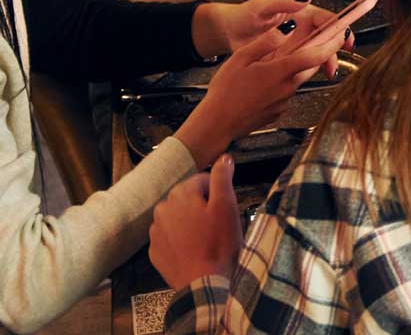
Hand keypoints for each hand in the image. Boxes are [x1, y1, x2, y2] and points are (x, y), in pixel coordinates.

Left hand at [149, 154, 242, 288]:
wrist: (203, 283)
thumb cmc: (218, 242)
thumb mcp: (227, 206)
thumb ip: (222, 178)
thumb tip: (224, 158)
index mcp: (180, 195)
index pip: (202, 180)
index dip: (217, 191)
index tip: (226, 206)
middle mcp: (162, 209)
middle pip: (186, 198)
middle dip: (201, 205)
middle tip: (217, 222)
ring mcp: (155, 232)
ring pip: (176, 217)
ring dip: (190, 221)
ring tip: (205, 237)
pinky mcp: (154, 251)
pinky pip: (169, 237)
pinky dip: (180, 239)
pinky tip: (194, 248)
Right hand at [172, 20, 350, 166]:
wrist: (216, 124)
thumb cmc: (225, 92)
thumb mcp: (240, 58)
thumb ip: (267, 42)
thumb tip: (286, 28)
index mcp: (281, 71)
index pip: (317, 54)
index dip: (333, 42)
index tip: (344, 33)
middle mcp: (288, 87)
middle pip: (311, 66)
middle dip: (314, 53)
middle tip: (306, 43)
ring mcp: (285, 101)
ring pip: (298, 78)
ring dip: (292, 69)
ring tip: (267, 67)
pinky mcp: (280, 111)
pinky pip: (286, 92)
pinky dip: (280, 85)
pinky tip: (260, 86)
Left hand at [191, 0, 349, 58]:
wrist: (227, 32)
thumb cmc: (243, 14)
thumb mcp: (261, 5)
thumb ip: (283, 2)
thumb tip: (305, 0)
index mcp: (301, 14)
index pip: (326, 19)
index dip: (338, 27)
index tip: (344, 36)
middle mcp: (303, 29)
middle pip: (327, 38)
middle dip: (335, 49)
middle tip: (337, 59)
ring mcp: (296, 45)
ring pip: (318, 52)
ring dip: (326, 61)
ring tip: (328, 71)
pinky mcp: (288, 58)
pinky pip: (304, 64)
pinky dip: (312, 70)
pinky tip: (313, 75)